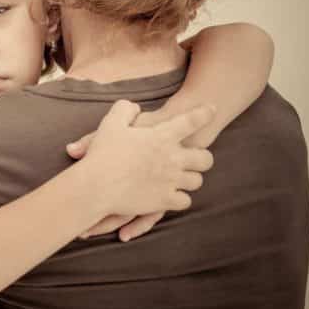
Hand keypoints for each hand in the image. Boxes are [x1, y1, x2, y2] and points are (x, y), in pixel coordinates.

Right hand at [75, 100, 214, 223]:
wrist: (96, 185)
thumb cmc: (103, 153)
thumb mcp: (111, 123)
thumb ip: (124, 110)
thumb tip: (135, 107)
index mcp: (161, 137)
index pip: (191, 121)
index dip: (204, 114)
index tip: (212, 109)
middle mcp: (172, 158)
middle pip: (205, 158)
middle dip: (202, 157)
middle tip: (195, 158)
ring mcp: (171, 181)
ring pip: (197, 181)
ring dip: (190, 178)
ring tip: (182, 178)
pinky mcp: (164, 200)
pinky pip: (185, 201)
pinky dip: (180, 198)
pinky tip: (172, 195)